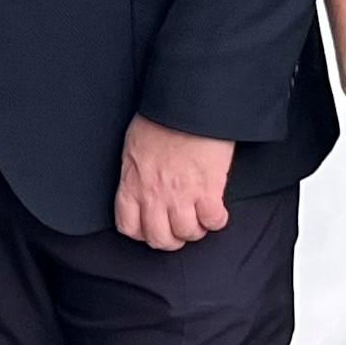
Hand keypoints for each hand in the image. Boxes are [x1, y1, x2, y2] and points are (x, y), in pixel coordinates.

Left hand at [113, 115, 233, 250]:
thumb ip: (135, 172)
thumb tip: (141, 182)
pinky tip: (217, 211)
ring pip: (187, 233)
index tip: (153, 228)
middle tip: (180, 229)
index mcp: (132, 184)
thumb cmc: (160, 118)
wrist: (187, 104)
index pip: (128, 227)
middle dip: (171, 239)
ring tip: (200, 218)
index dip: (143, 233)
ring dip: (196, 230)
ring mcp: (180, 195)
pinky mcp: (207, 189)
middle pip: (159, 238)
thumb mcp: (134, 147)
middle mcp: (153, 195)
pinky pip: (213, 221)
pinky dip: (217, 220)